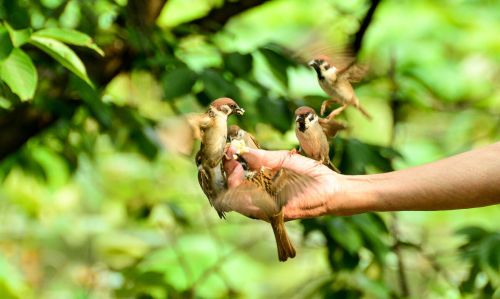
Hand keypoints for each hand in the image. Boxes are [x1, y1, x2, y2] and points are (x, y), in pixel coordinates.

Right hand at [223, 147, 343, 220]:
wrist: (330, 188)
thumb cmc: (310, 173)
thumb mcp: (284, 159)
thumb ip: (263, 157)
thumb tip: (242, 151)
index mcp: (262, 179)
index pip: (237, 174)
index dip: (230, 163)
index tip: (229, 151)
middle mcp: (260, 194)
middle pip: (233, 189)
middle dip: (228, 174)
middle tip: (231, 161)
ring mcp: (265, 205)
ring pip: (238, 200)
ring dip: (233, 185)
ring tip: (236, 171)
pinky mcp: (272, 214)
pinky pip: (252, 209)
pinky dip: (244, 198)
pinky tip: (243, 184)